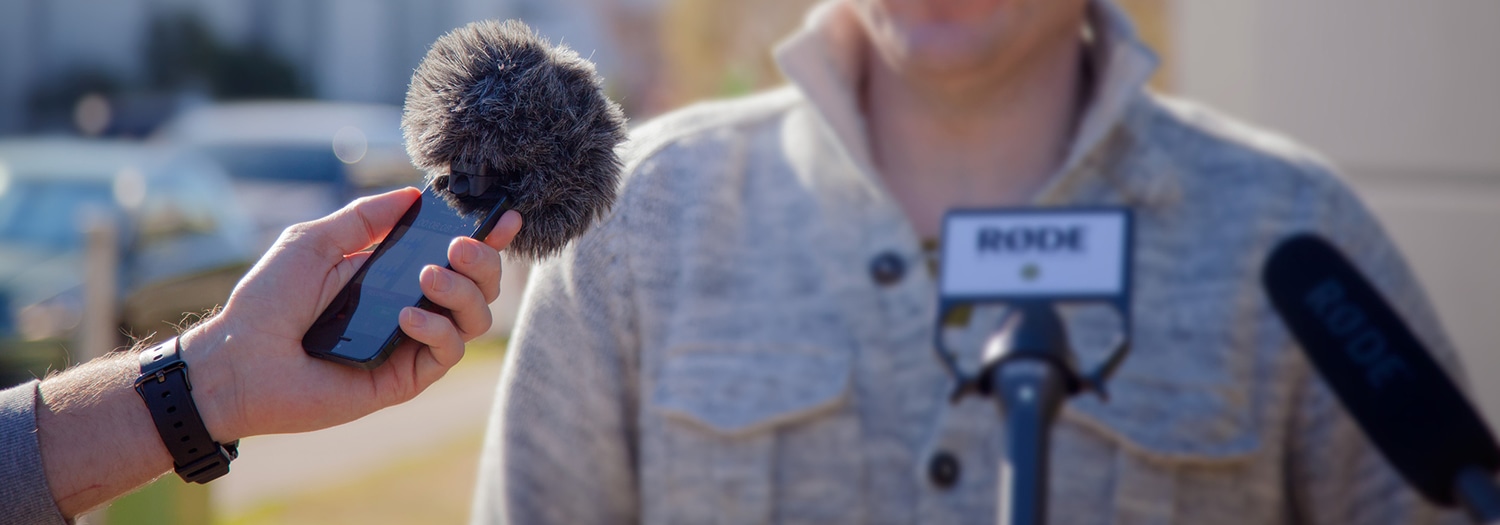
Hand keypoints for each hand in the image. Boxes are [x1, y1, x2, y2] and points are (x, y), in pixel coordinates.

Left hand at [180, 187, 521, 440]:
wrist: (240, 359)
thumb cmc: (268, 300)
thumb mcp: (316, 241)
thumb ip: (365, 218)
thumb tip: (410, 196)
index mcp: (392, 275)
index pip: (454, 257)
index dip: (486, 238)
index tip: (504, 217)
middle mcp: (410, 309)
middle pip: (479, 286)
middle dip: (482, 261)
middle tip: (458, 247)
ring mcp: (410, 346)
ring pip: (475, 319)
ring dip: (463, 292)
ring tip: (427, 277)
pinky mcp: (405, 379)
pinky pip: (448, 352)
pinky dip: (436, 330)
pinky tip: (407, 318)